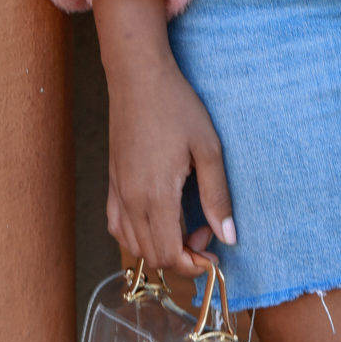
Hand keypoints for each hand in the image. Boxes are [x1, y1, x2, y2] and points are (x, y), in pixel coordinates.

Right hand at [103, 43, 236, 279]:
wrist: (138, 76)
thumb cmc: (176, 106)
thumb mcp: (208, 148)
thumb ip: (217, 196)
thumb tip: (229, 237)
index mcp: (156, 195)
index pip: (169, 255)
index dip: (194, 264)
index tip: (215, 251)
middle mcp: (131, 200)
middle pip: (153, 256)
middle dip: (182, 256)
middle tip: (206, 230)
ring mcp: (117, 191)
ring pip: (133, 246)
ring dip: (160, 247)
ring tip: (185, 224)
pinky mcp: (112, 181)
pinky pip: (117, 226)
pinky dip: (136, 236)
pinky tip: (156, 220)